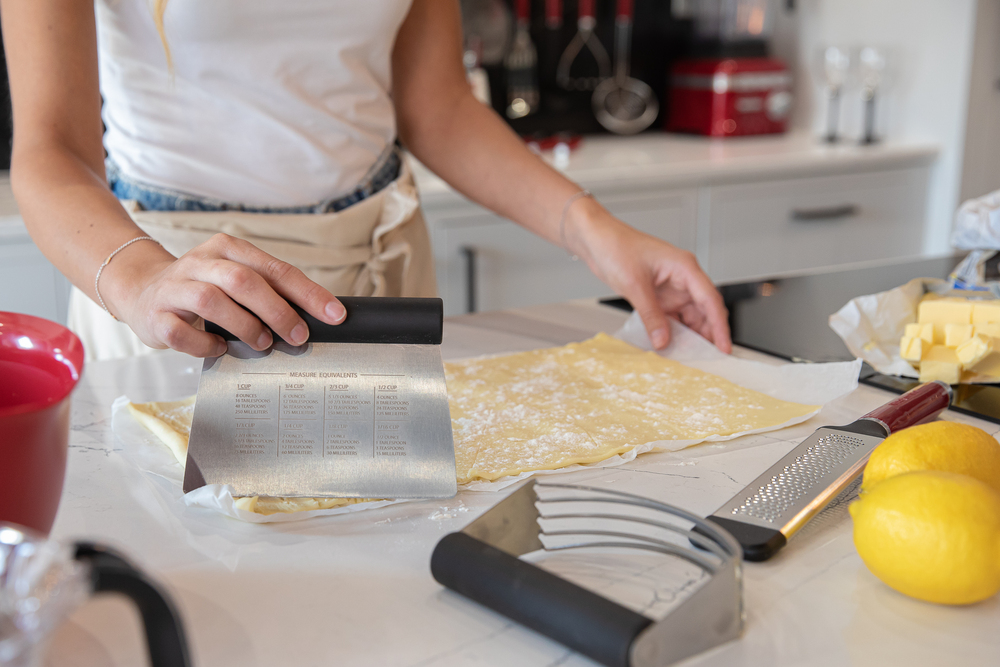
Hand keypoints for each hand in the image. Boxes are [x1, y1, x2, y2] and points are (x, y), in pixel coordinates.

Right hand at [103, 233, 345, 356]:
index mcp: (228, 249)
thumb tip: (314, 316)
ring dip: (245, 326)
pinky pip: (181, 331)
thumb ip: (269, 291)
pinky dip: (205, 344)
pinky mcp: (156, 314)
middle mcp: (201, 262)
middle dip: (278, 311)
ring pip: (212, 301)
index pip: (276, 269)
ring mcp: (175, 287)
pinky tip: (220, 349)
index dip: (308, 293)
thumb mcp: (235, 279)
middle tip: (299, 336)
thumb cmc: (201, 288)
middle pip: (245, 281)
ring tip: (263, 343)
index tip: (334, 314)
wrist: (141, 290)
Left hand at [568, 200, 731, 353]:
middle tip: (707, 358)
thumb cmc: (617, 247)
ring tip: (688, 356)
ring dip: (688, 335)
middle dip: (707, 334)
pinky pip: (671, 316)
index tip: (724, 346)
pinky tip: (669, 345)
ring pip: (688, 316)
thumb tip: (663, 341)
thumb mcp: (635, 285)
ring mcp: (670, 287)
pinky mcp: (658, 295)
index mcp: (685, 267)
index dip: (720, 326)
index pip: (710, 300)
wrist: (596, 240)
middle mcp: (682, 278)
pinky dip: (672, 331)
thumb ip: (651, 315)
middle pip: (704, 311)